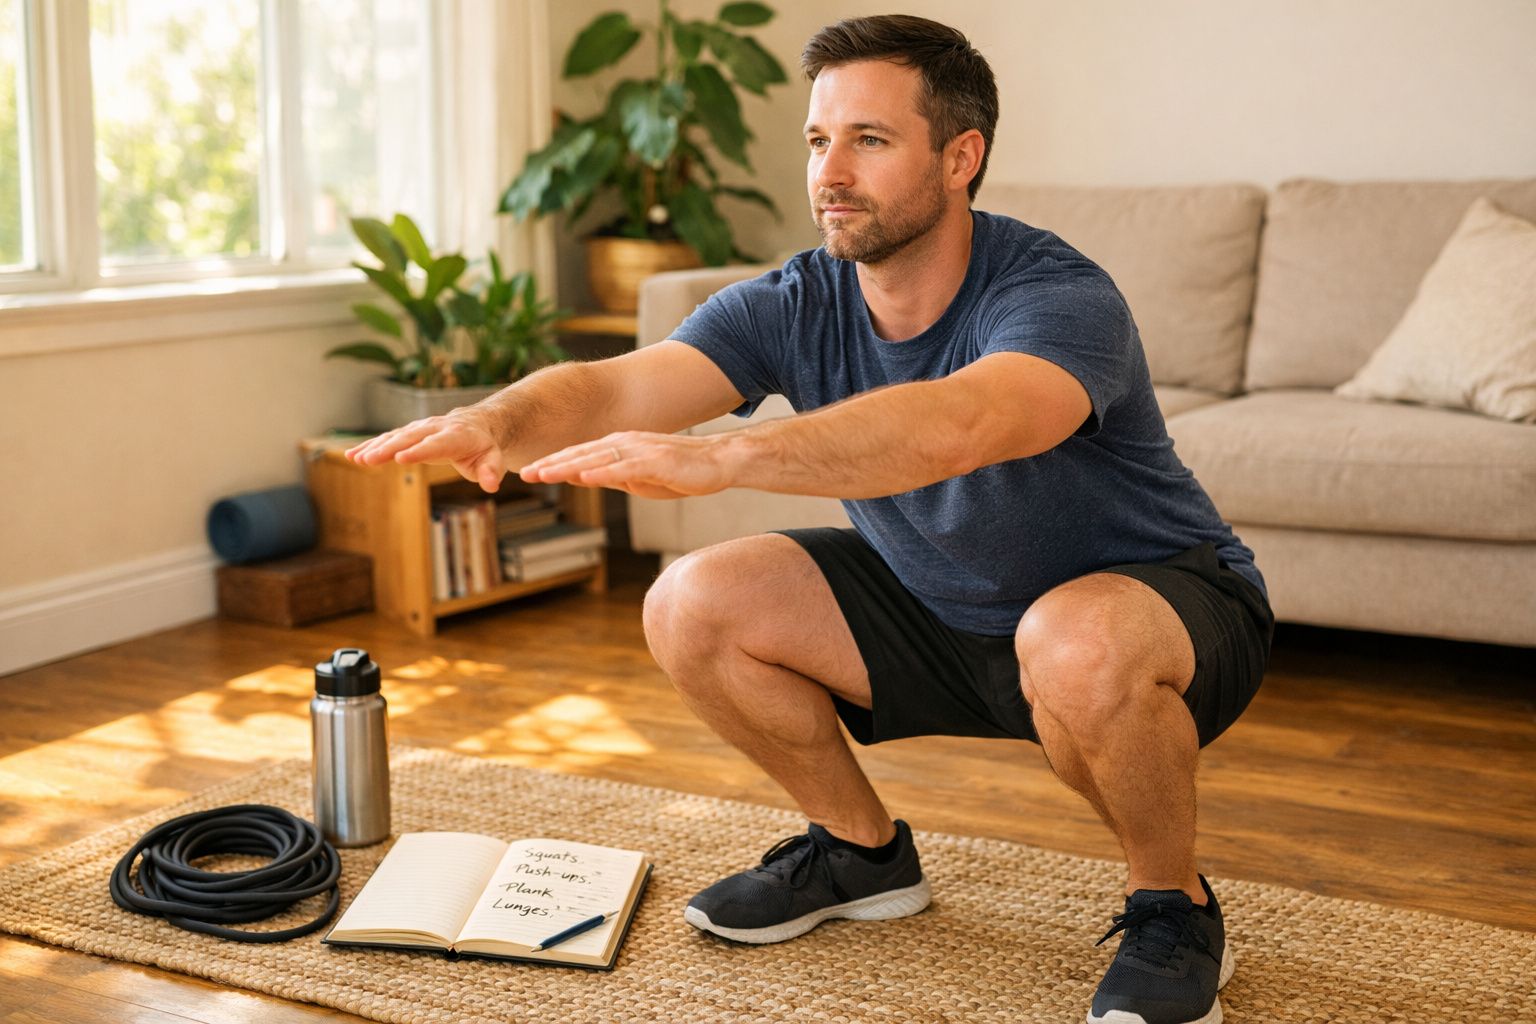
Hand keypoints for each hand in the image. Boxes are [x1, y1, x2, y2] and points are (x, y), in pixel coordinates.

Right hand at [344, 410, 506, 492]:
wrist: (475, 425)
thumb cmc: (484, 447)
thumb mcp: (493, 459)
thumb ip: (491, 471)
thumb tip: (491, 484)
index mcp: (455, 436)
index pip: (435, 444)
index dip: (419, 451)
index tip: (402, 457)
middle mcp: (433, 428)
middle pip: (408, 438)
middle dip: (388, 448)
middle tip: (369, 460)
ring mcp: (418, 429)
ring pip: (394, 437)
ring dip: (374, 447)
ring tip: (356, 459)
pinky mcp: (408, 434)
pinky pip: (387, 438)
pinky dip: (370, 446)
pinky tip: (351, 455)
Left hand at [519, 432, 732, 498]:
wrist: (718, 463)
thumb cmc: (680, 473)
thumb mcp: (638, 478)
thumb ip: (612, 476)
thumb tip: (584, 478)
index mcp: (619, 447)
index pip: (580, 456)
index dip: (554, 464)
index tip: (529, 473)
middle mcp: (625, 444)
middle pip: (582, 454)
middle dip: (551, 464)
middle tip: (525, 473)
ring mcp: (640, 451)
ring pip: (597, 458)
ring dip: (569, 466)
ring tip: (545, 474)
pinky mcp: (656, 461)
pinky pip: (625, 467)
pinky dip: (603, 471)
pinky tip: (585, 476)